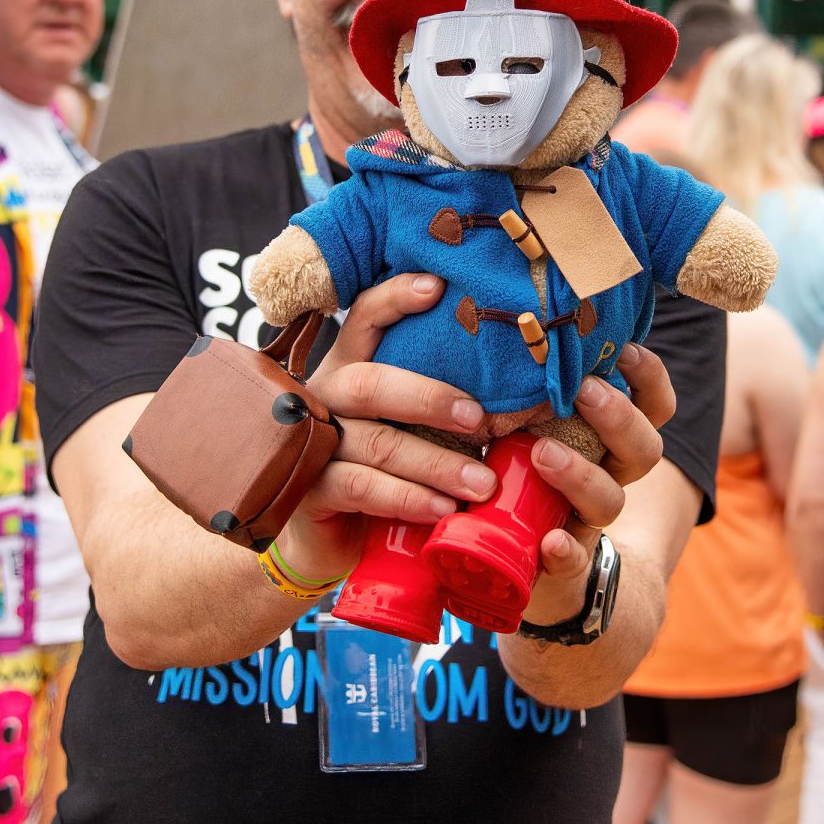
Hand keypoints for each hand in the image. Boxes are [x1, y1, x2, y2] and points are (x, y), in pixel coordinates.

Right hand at [277, 273, 496, 581]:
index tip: (438, 287)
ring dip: (436, 463)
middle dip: (429, 398)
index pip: (365, 317)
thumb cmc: (384, 466)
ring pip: (377, 443)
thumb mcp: (406, 421)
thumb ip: (437, 397)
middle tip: (479, 418)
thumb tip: (512, 387)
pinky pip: (363, 488)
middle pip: (370, 384)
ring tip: (482, 482)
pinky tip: (442, 508)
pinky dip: (408, 498)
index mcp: (350, 364)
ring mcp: (313, 442)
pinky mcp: (311, 489)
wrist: (330, 536)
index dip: (396, 298)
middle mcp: (327, 395)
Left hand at [520, 342, 670, 625]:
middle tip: (583, 390)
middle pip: (644, 448)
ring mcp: (587, 519)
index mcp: (607, 436)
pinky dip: (564, 551)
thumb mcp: (522, 413)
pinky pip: (574, 560)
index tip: (626, 348)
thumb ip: (524, 380)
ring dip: (580, 475)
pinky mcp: (564, 560)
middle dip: (617, 417)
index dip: (649, 378)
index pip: (653, 404)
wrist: (513, 552)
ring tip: (543, 453)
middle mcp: (609, 475)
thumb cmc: (514, 459)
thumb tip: (502, 318)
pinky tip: (551, 541)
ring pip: (610, 500)